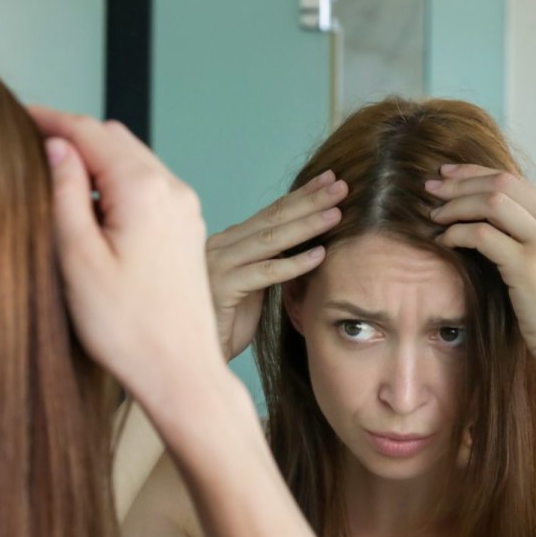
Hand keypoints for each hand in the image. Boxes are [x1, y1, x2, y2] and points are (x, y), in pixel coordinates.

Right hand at [29, 107, 222, 403]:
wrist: (179, 371)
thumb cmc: (125, 327)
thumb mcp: (78, 258)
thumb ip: (64, 194)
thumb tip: (56, 146)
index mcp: (142, 189)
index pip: (88, 131)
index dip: (48, 119)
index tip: (14, 114)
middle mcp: (171, 189)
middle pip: (114, 138)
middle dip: (71, 135)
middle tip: (27, 143)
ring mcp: (184, 210)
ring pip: (132, 162)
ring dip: (94, 161)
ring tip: (52, 177)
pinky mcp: (186, 231)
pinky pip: (147, 188)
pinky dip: (115, 184)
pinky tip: (89, 210)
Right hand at [206, 174, 343, 358]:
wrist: (194, 354)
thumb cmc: (225, 325)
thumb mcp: (252, 286)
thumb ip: (268, 261)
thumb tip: (302, 243)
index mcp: (228, 242)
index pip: (270, 213)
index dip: (301, 195)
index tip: (330, 181)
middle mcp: (220, 246)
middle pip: (272, 218)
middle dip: (309, 201)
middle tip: (341, 186)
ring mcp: (218, 264)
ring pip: (270, 240)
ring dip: (306, 225)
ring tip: (336, 214)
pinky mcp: (221, 288)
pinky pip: (264, 272)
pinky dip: (293, 264)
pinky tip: (318, 255)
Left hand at [427, 164, 535, 375]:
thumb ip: (523, 232)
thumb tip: (480, 213)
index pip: (513, 179)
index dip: (474, 172)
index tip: (446, 174)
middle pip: (501, 184)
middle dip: (460, 183)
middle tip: (430, 189)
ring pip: (491, 203)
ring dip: (456, 206)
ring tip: (434, 216)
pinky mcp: (528, 266)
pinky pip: (482, 235)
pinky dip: (457, 233)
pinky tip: (444, 240)